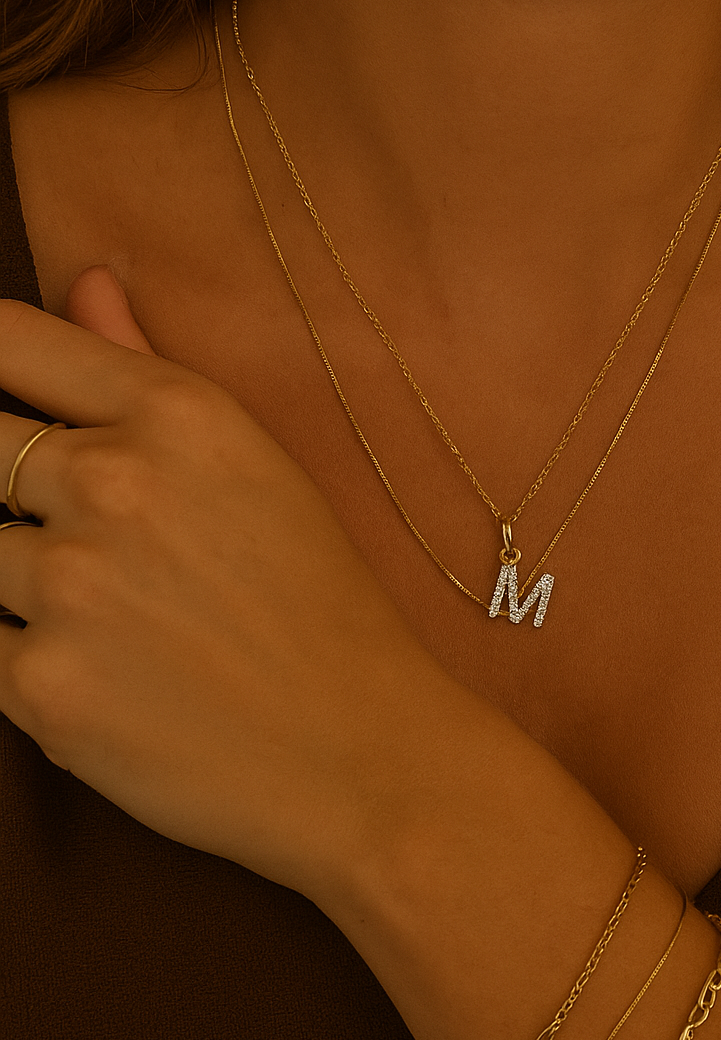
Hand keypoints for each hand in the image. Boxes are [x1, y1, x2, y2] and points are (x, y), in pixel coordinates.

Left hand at [0, 270, 443, 893]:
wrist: (365, 756)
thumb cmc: (325, 610)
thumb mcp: (258, 466)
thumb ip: (146, 369)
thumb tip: (84, 284)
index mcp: (176, 413)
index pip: (8, 340)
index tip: (5, 407)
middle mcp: (113, 482)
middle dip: (9, 487)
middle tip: (90, 544)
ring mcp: (68, 586)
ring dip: (23, 581)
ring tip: (116, 620)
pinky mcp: (39, 687)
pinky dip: (29, 656)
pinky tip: (108, 674)